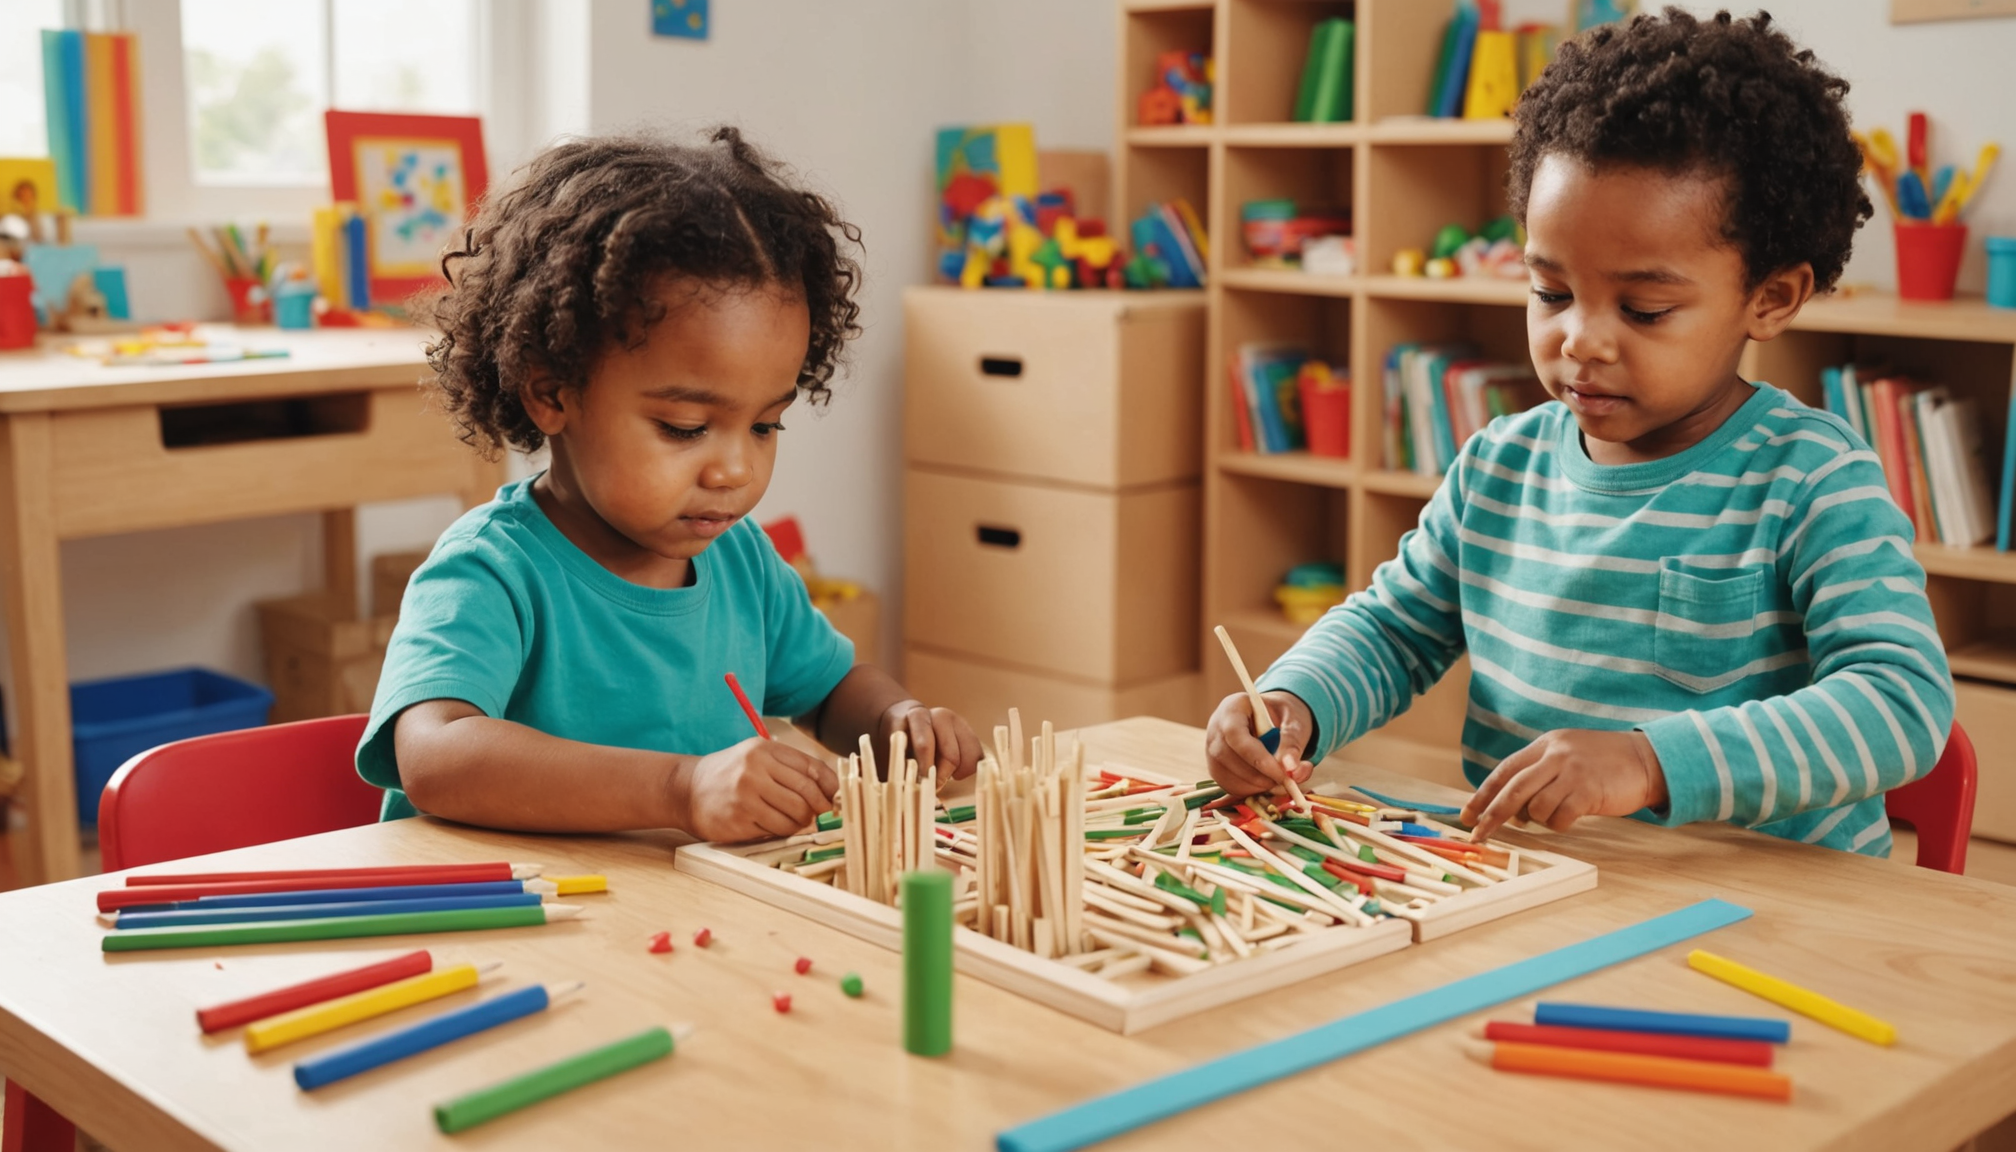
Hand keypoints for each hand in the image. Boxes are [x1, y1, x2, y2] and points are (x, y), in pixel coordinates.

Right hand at [679, 737, 838, 841]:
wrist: (687, 790)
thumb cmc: (731, 774)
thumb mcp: (758, 757)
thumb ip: (792, 768)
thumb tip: (833, 790)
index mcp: (763, 749)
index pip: (811, 769)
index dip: (830, 788)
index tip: (836, 800)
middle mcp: (754, 769)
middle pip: (806, 795)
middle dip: (818, 810)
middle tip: (818, 816)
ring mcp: (745, 796)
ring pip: (794, 817)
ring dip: (800, 824)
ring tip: (794, 822)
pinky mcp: (738, 820)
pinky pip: (775, 831)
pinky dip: (781, 832)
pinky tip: (774, 827)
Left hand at [878, 699, 982, 779]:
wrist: (909, 723)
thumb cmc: (898, 743)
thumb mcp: (892, 751)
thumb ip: (900, 768)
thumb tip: (910, 793)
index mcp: (917, 716)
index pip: (925, 745)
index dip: (924, 770)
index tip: (922, 787)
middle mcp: (940, 716)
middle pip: (950, 755)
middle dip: (941, 777)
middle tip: (932, 788)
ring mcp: (959, 723)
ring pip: (968, 758)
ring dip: (955, 774)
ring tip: (941, 774)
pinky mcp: (971, 733)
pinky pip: (978, 759)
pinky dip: (968, 771)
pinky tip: (954, 770)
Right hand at [1204, 690, 1315, 798]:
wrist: (1273, 720)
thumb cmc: (1282, 717)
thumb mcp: (1294, 721)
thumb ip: (1293, 742)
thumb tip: (1291, 769)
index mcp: (1232, 708)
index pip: (1234, 734)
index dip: (1257, 758)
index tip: (1281, 774)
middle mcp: (1215, 728)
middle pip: (1227, 757)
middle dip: (1258, 776)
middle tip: (1284, 781)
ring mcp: (1211, 749)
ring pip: (1226, 775)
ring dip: (1255, 786)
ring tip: (1277, 779)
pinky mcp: (1215, 767)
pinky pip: (1228, 786)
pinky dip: (1249, 791)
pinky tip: (1265, 782)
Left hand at [1460, 728, 1667, 841]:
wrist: (1647, 760)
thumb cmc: (1604, 764)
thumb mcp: (1567, 756)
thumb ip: (1540, 775)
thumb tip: (1511, 810)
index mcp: (1546, 745)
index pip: (1505, 771)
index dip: (1483, 794)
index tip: (1467, 814)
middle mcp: (1555, 755)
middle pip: (1512, 790)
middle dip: (1491, 815)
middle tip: (1478, 834)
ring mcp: (1572, 772)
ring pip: (1536, 807)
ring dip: (1540, 820)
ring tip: (1558, 813)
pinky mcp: (1588, 791)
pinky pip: (1560, 818)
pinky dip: (1560, 824)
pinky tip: (1573, 817)